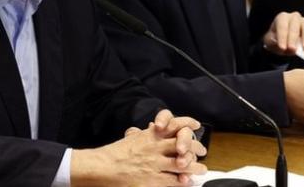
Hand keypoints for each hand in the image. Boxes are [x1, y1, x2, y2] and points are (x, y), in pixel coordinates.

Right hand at [72, 110, 205, 186]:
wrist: (101, 167)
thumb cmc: (113, 154)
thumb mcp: (130, 139)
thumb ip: (142, 133)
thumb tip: (152, 128)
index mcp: (149, 135)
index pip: (172, 123)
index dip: (186, 123)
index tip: (195, 124)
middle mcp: (154, 147)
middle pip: (182, 143)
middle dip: (195, 147)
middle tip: (202, 150)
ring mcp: (154, 164)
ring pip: (182, 163)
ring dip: (194, 166)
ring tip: (201, 169)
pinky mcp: (152, 180)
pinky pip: (173, 180)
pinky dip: (182, 181)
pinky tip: (187, 182)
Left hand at [262, 11, 303, 54]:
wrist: (282, 42)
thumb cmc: (276, 40)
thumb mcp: (270, 42)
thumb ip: (274, 43)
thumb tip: (281, 47)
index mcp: (282, 18)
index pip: (282, 25)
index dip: (282, 36)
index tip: (282, 47)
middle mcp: (295, 17)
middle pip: (295, 25)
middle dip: (293, 38)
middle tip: (292, 49)